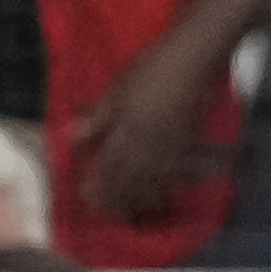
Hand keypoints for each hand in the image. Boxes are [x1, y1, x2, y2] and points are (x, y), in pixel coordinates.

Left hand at [73, 36, 219, 225]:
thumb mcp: (118, 90)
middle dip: (118, 200)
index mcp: (128, 135)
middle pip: (131, 183)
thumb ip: (98, 118)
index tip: (86, 198)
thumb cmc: (152, 68)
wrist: (196, 58)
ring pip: (154, 183)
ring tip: (133, 212)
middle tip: (108, 213)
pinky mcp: (190, 143)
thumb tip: (74, 139)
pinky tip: (164, 192)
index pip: (109, 170)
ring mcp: (172, 148)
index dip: (97, 186)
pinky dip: (166, 186)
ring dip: (141, 199)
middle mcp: (150, 149)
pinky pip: (176, 173)